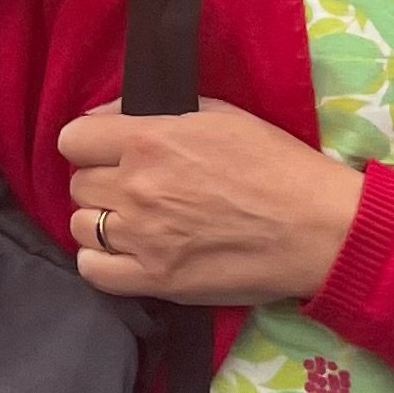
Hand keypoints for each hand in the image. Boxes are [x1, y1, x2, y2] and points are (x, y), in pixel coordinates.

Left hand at [56, 99, 366, 305]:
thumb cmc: (278, 165)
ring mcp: (142, 237)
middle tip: (137, 189)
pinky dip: (101, 262)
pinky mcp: (156, 279)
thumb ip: (154, 113)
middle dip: (102, 183)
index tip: (108, 152)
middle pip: (79, 184)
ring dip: (102, 222)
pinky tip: (125, 254)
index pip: (72, 139)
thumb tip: (105, 119)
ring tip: (136, 223)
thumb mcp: (218, 115)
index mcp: (148, 141)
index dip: (89, 145)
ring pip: (81, 226)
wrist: (320, 228)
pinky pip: (94, 271)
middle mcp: (136, 187)